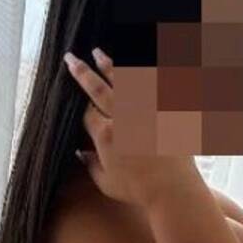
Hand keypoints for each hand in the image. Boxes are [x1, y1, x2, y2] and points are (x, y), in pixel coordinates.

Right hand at [63, 47, 198, 206]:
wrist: (173, 189)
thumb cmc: (138, 190)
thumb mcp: (105, 183)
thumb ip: (90, 165)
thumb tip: (80, 153)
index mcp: (105, 135)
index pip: (85, 111)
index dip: (76, 104)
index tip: (70, 96)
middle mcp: (122, 117)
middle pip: (98, 88)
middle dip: (82, 72)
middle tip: (71, 58)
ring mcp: (144, 110)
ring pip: (123, 80)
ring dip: (108, 65)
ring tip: (98, 53)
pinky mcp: (162, 110)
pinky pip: (151, 84)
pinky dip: (143, 72)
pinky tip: (135, 64)